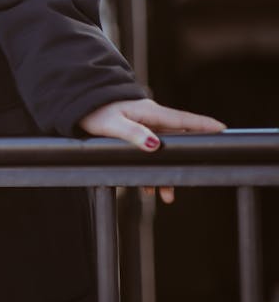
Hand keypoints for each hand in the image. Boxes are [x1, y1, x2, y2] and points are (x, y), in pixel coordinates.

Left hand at [77, 98, 225, 204]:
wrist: (77, 105)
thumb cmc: (95, 112)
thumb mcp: (112, 125)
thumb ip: (134, 134)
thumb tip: (155, 145)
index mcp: (149, 113)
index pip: (182, 120)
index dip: (203, 125)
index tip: (223, 129)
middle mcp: (149, 119)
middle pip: (175, 142)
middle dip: (183, 162)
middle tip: (187, 183)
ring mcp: (142, 126)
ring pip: (161, 152)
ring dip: (162, 174)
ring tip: (164, 196)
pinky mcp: (133, 133)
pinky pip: (147, 154)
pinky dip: (146, 171)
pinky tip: (143, 187)